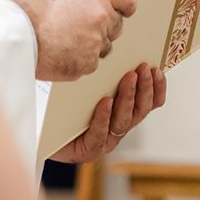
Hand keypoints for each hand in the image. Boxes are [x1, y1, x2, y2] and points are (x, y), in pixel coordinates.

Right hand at [14, 0, 139, 81]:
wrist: (12, 34)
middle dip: (103, 28)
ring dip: (90, 46)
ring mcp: (96, 43)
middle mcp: (101, 17)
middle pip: (116, 26)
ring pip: (103, 47)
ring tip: (63, 42)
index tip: (124, 10)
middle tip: (80, 29)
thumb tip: (85, 2)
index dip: (123, 6)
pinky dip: (77, 62)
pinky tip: (58, 54)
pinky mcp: (86, 64)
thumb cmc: (26, 10)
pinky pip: (89, 64)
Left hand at [49, 64, 166, 163]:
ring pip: (123, 122)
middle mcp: (118, 130)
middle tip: (143, 69)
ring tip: (128, 78)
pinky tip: (106, 101)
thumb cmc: (64, 108)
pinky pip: (99, 134)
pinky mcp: (88, 151)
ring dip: (128, 98)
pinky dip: (104, 117)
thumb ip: (104, 77)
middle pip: (140, 111)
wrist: (42, 134)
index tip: (156, 69)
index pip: (150, 104)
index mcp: (123, 116)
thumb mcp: (88, 88)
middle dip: (144, 89)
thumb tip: (114, 49)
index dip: (157, 89)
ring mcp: (105, 142)